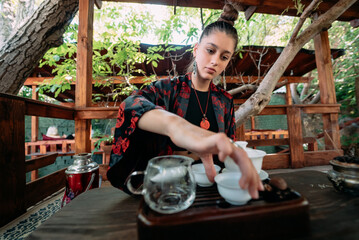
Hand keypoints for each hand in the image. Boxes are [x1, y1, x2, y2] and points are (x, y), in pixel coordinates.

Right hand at [138, 110, 262, 197]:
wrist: (181, 132)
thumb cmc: (194, 142)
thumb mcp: (204, 158)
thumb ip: (210, 168)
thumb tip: (213, 180)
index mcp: (228, 149)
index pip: (245, 163)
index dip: (253, 176)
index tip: (257, 190)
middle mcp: (228, 145)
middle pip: (246, 160)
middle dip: (252, 177)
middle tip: (253, 193)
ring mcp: (221, 141)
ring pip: (239, 153)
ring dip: (244, 169)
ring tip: (243, 184)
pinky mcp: (211, 138)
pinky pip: (222, 142)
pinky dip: (225, 150)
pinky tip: (223, 159)